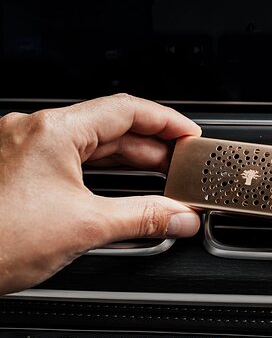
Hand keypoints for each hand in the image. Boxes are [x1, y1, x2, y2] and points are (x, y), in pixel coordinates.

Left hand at [0, 94, 201, 293]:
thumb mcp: (85, 227)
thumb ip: (142, 218)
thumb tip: (178, 217)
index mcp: (52, 131)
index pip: (125, 109)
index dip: (166, 121)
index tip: (189, 135)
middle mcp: (31, 132)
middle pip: (106, 126)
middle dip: (148, 146)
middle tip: (179, 165)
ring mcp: (18, 150)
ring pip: (84, 146)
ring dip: (123, 161)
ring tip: (156, 178)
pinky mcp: (12, 172)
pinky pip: (64, 163)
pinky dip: (95, 175)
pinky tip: (114, 191)